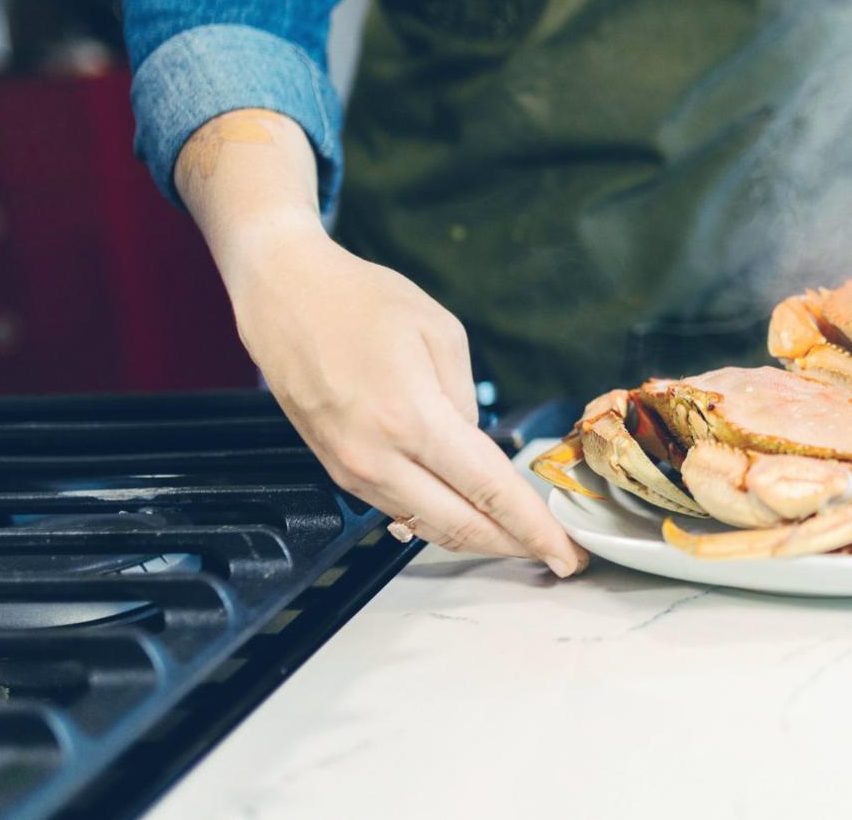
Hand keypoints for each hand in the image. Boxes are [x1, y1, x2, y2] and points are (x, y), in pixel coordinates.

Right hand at [224, 217, 588, 574]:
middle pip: (460, 525)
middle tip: (554, 557)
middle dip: (514, 546)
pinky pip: (397, 510)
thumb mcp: (442, 334)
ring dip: (477, 539)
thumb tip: (475, 447)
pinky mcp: (336, 470)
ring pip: (427, 526)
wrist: (285, 295)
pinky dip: (437, 521)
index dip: (534, 529)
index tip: (566, 554)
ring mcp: (352, 470)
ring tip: (519, 540)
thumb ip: (468, 399)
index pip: (489, 491)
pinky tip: (465, 517)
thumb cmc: (363, 302)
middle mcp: (378, 457)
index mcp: (413, 419)